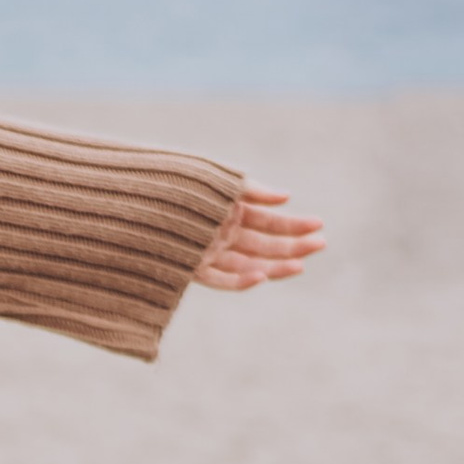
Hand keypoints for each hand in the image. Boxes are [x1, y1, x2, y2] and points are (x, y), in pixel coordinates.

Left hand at [193, 183, 323, 290]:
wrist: (141, 195)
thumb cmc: (182, 182)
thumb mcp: (221, 182)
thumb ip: (252, 190)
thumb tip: (287, 197)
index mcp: (231, 213)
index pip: (268, 223)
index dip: (294, 224)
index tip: (319, 224)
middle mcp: (224, 235)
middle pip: (264, 246)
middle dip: (294, 246)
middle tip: (322, 244)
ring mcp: (210, 253)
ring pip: (249, 265)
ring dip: (276, 266)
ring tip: (301, 265)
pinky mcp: (194, 268)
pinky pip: (220, 280)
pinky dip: (241, 281)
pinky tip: (262, 277)